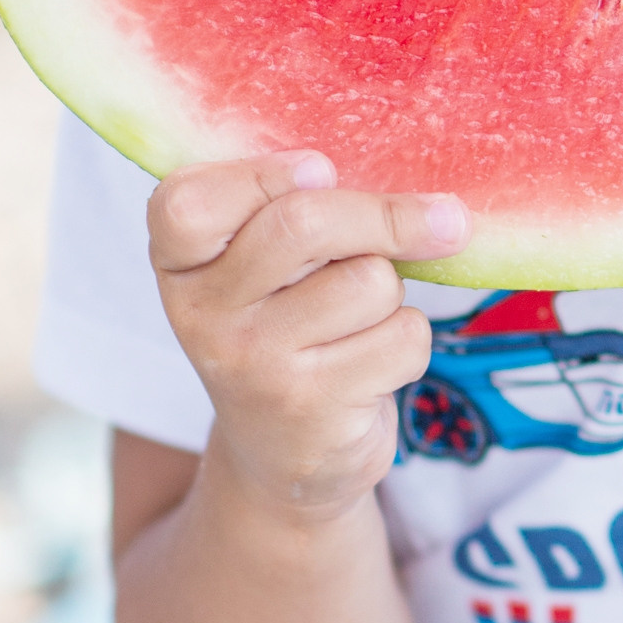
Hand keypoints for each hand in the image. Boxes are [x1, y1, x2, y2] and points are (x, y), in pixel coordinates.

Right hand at [147, 153, 470, 519]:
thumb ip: (296, 210)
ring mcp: (255, 365)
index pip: (189, 202)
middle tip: (443, 219)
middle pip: (303, 224)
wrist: (281, 453)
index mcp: (179, 262)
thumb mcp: (262, 266)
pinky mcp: (313, 408)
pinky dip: (408, 342)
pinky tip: (372, 363)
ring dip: (390, 292)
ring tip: (361, 319)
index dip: (263, 174)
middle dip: (386, 216)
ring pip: (369, 280)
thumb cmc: (285, 328)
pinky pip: (403, 337)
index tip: (320, 169)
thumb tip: (422, 198)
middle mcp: (203, 314)